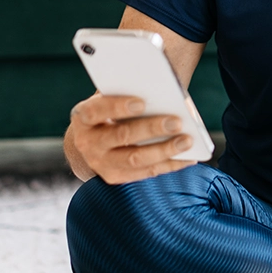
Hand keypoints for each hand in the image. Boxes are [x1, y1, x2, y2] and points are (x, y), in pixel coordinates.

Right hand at [64, 93, 198, 183]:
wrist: (91, 141)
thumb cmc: (108, 112)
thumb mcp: (109, 100)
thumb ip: (128, 95)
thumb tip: (165, 95)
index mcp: (83, 117)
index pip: (96, 111)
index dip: (117, 107)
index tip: (142, 102)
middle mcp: (87, 143)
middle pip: (121, 136)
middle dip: (151, 129)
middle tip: (177, 122)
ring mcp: (100, 163)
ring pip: (135, 159)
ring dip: (164, 150)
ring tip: (187, 141)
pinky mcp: (116, 177)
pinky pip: (146, 172)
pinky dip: (169, 165)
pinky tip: (188, 158)